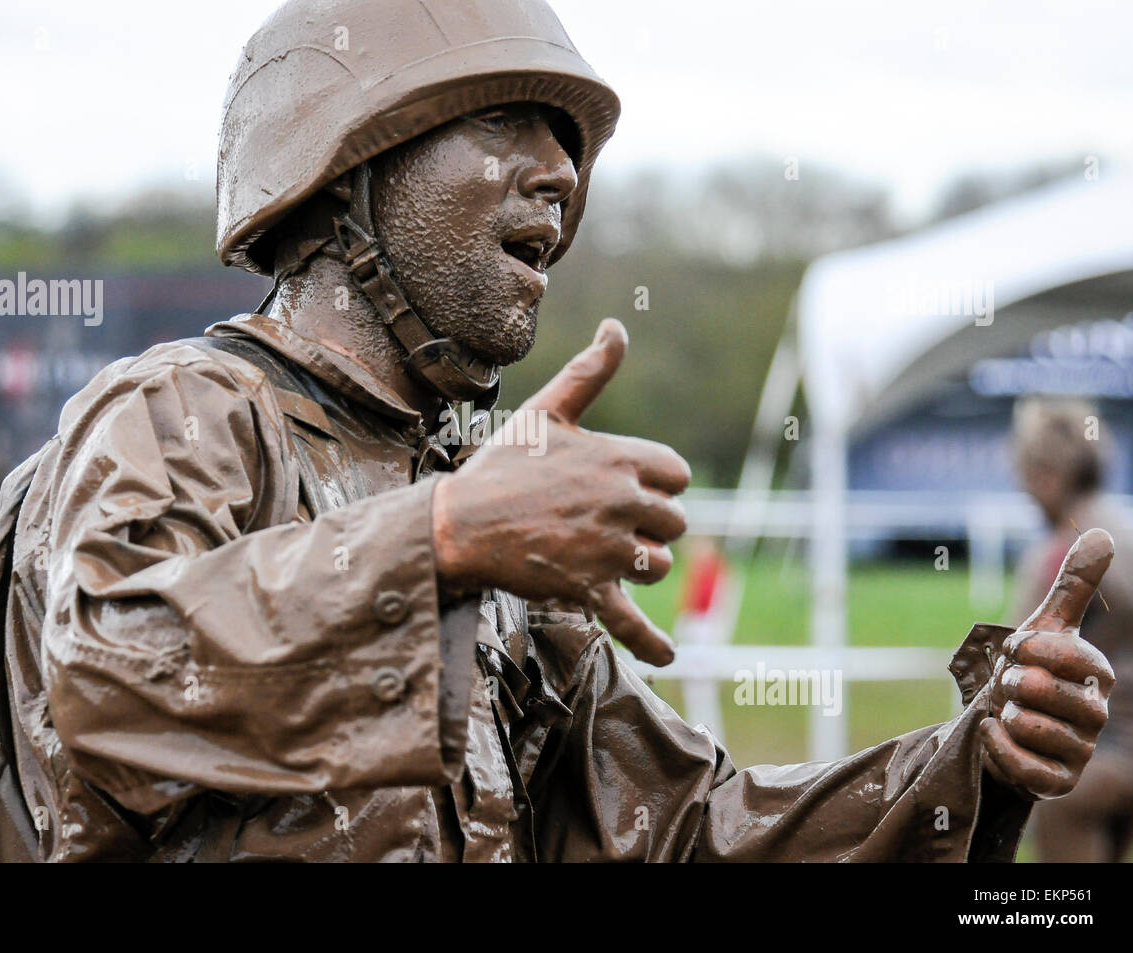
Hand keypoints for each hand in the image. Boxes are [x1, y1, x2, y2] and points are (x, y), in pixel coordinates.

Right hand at [432, 319, 689, 664]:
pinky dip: (650, 642)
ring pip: (657, 565)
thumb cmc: (500, 466)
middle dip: (648, 523)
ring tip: (599, 554)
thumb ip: (590, 371)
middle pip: (673, 521)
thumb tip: (619, 324)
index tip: (628, 484)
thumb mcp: (547, 411)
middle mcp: (622, 504)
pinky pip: (630, 622)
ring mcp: (607, 550)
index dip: (657, 480)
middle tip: (606, 520)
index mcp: (619, 459)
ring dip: (639, 564)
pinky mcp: (588, 590)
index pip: (675, 473)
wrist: (456, 523)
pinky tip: (668, 656)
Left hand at [981, 528, 1115, 798]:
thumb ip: (1074, 586)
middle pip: (1039, 690)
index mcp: (1096, 676)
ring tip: (1006, 712)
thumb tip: (1103, 533)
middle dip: (1009, 682)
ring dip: (1003, 715)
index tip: (1015, 649)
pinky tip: (992, 736)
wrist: (1004, 723)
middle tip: (1007, 686)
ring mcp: (1078, 752)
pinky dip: (997, 748)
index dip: (1030, 648)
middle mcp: (1095, 715)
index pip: (1069, 654)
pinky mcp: (1055, 782)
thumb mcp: (1045, 627)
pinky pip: (1022, 767)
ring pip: (1028, 726)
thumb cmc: (1030, 671)